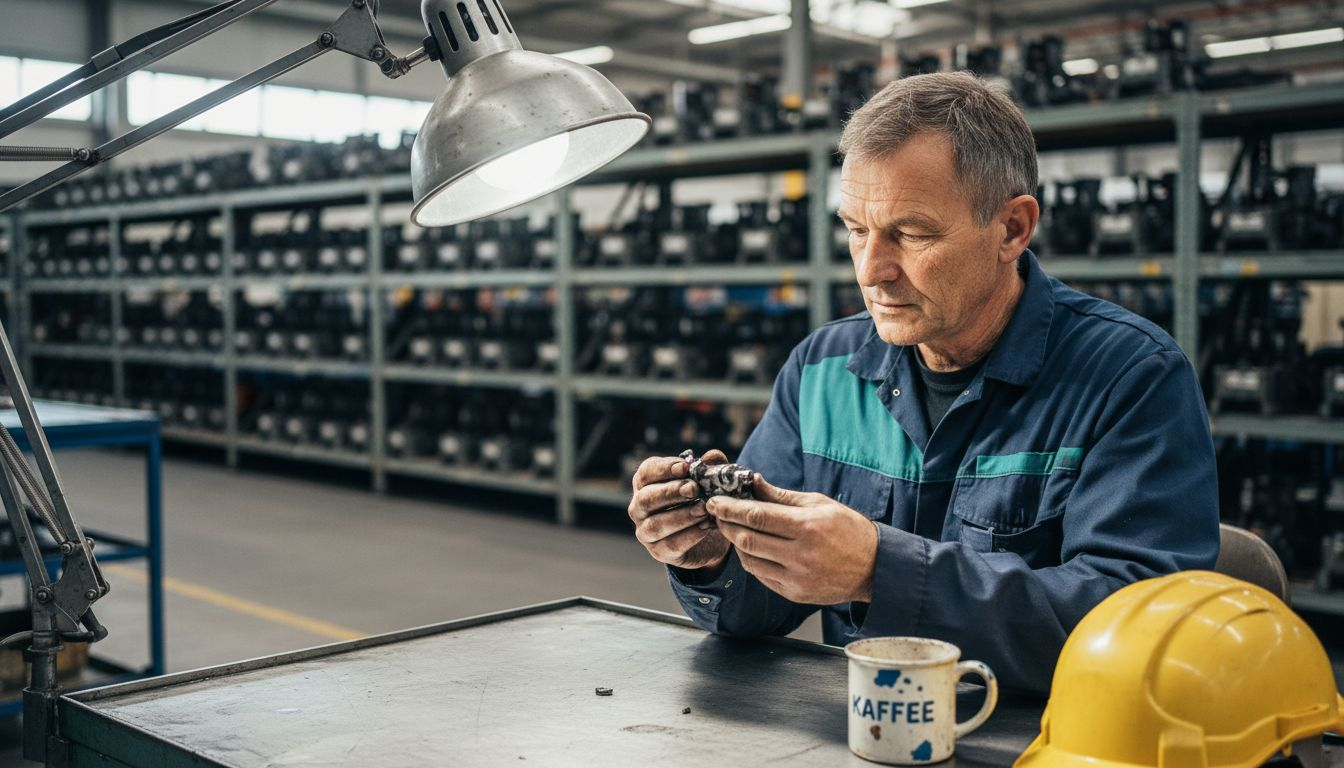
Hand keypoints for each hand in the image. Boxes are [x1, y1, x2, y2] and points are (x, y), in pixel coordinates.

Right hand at [628, 451, 730, 571]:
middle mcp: (639, 507)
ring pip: (655, 524)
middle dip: (670, 492)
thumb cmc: (702, 499)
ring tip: (703, 510)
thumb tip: (711, 457)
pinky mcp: (659, 551)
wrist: (709, 535)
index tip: (685, 467)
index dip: (664, 469)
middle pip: (646, 498)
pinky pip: (670, 545)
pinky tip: (705, 527)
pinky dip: (689, 536)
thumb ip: (711, 467)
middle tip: (693, 489)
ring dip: (680, 516)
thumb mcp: (709, 481)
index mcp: (646, 484)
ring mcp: (646, 531)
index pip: (646, 472)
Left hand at [707, 475, 877, 604]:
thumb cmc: (848, 529)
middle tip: (718, 514)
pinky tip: (752, 548)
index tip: (715, 502)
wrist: (875, 568)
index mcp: (808, 527)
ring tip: (734, 529)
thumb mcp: (819, 504)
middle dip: (727, 525)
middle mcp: (801, 556)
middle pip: (747, 540)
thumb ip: (781, 497)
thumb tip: (752, 483)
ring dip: (737, 544)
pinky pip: (762, 576)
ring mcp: (797, 579)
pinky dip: (752, 561)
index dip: (730, 509)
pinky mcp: (795, 594)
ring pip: (750, 561)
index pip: (757, 517)